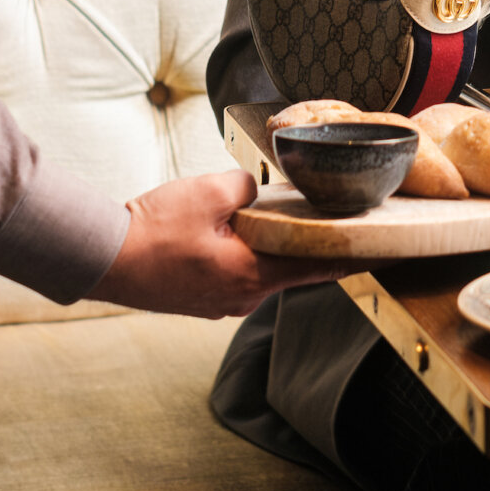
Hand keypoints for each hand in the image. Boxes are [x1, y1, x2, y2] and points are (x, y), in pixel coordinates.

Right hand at [91, 169, 346, 317]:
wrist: (105, 258)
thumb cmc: (155, 229)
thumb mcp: (210, 191)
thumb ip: (248, 187)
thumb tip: (255, 192)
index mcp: (253, 276)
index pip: (319, 268)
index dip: (353, 259)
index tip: (384, 254)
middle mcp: (242, 297)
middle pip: (291, 269)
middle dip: (309, 246)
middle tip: (334, 225)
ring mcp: (220, 302)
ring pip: (260, 270)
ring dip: (270, 248)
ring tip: (277, 220)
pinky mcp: (200, 298)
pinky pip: (235, 273)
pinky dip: (243, 254)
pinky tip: (235, 233)